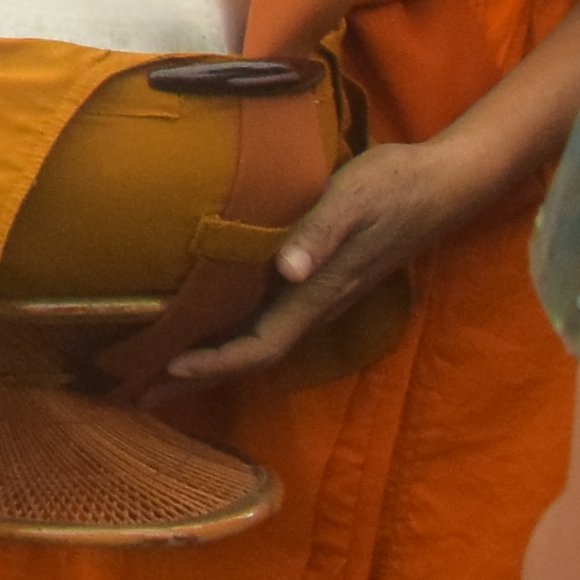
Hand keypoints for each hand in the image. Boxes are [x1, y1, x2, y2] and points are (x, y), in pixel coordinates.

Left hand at [163, 135, 490, 382]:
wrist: (439, 184)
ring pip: (258, 341)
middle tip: (139, 395)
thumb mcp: (351, 201)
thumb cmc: (391, 186)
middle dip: (200, 378)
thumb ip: (320, 235)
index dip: (217, 362)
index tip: (171, 369)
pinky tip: (202, 328)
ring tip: (156, 371)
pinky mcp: (319, 281)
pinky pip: (267, 320)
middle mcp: (316, 304)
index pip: (261, 344)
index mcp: (318, 293)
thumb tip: (290, 271)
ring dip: (211, 361)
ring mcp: (318, 296)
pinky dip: (229, 334)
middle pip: (252, 356)